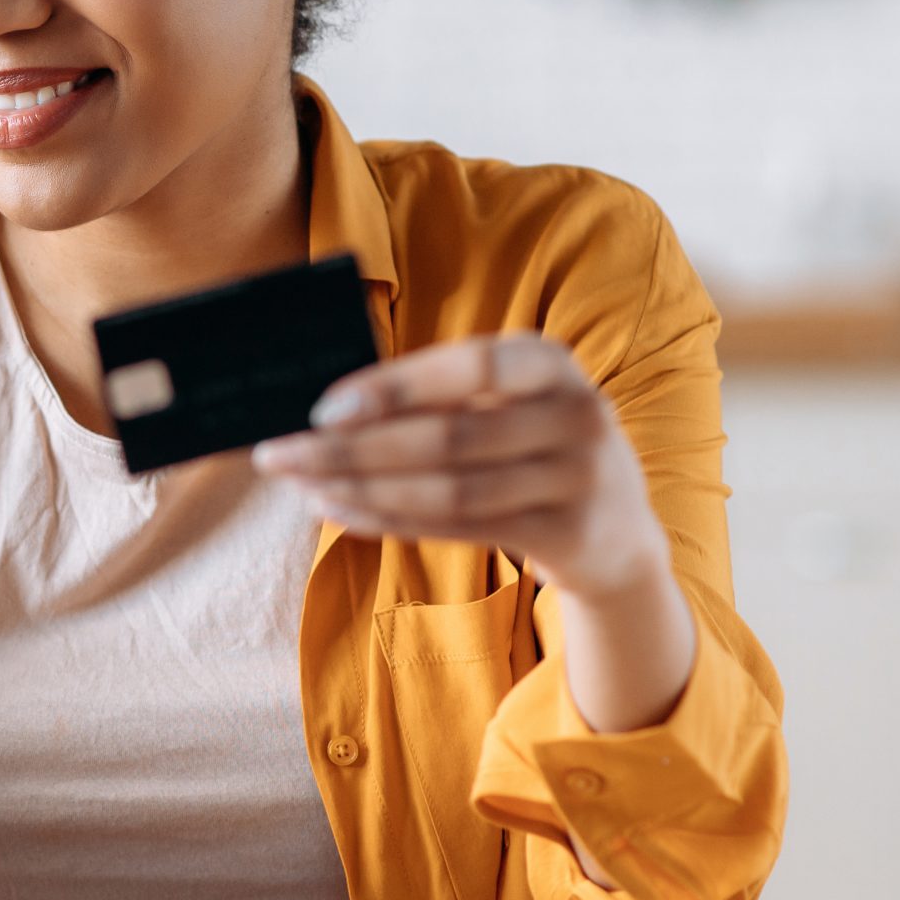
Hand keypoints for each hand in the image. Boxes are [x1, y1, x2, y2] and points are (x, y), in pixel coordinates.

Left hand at [250, 332, 667, 604]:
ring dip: (362, 489)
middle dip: (351, 448)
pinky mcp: (567, 536)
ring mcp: (577, 480)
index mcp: (552, 364)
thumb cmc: (531, 448)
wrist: (619, 533)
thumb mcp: (511, 404)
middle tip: (280, 452)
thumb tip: (328, 403)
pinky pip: (458, 527)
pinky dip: (390, 519)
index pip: (469, 367)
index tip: (323, 408)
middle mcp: (576, 416)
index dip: (395, 387)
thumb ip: (441, 397)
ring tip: (301, 484)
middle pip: (447, 436)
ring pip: (448, 490)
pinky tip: (339, 510)